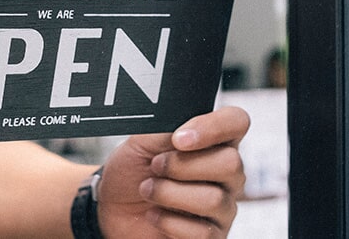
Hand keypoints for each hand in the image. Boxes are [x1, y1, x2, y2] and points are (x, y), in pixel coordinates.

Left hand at [96, 106, 249, 237]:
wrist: (112, 207)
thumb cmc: (132, 170)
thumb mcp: (142, 141)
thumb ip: (168, 128)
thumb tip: (185, 129)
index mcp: (213, 141)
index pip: (236, 121)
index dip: (213, 127)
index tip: (178, 139)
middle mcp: (226, 173)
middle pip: (231, 163)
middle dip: (182, 165)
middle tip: (155, 166)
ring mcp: (223, 207)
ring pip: (214, 199)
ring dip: (168, 193)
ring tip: (148, 190)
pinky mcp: (213, 237)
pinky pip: (202, 232)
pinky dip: (168, 221)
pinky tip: (155, 215)